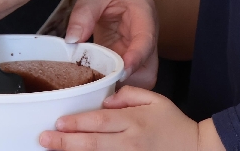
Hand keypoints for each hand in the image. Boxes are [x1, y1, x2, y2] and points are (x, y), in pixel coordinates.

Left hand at [39, 86, 224, 150]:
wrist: (195, 148)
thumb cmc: (172, 122)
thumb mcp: (155, 99)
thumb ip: (129, 95)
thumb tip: (106, 103)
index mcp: (134, 121)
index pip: (100, 121)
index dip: (78, 123)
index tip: (58, 121)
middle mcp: (130, 142)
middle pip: (93, 143)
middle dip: (66, 142)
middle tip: (44, 138)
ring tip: (52, 150)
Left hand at [66, 0, 158, 88]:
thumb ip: (85, 11)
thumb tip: (72, 39)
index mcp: (144, 18)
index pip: (146, 41)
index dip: (136, 58)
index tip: (122, 71)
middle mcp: (145, 43)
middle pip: (146, 72)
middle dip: (126, 84)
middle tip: (99, 86)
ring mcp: (135, 57)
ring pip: (135, 83)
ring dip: (115, 89)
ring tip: (89, 88)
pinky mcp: (123, 64)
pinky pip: (120, 82)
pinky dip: (107, 87)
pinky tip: (88, 86)